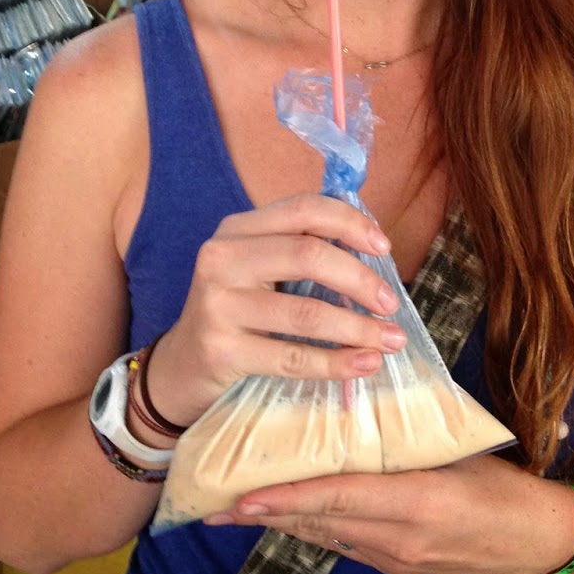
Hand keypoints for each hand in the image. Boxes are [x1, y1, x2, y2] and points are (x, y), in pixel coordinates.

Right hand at [145, 194, 406, 429]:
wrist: (182, 365)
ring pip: (305, 313)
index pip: (303, 209)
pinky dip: (337, 362)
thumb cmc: (237, 310)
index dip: (350, 223)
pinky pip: (293, 357)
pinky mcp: (221, 350)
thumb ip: (302, 248)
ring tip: (391, 340)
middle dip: (360, 280)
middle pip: (308, 255)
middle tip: (391, 304)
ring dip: (359, 328)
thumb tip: (375, 250)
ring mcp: (218, 305)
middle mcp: (222, 258)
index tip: (384, 247)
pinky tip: (365, 363)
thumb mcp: (258, 267)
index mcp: (238, 228)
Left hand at [205, 453, 573, 573]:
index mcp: (418, 502)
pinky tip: (297, 516)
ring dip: (287, 523)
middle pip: (321, 523)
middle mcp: (400, 539)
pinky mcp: (403, 570)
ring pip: (329, 537)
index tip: (241, 496)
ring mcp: (399, 560)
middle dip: (268, 515)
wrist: (547, 544)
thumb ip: (412, 437)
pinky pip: (349, 547)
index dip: (287, 498)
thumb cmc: (511, 487)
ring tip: (241, 508)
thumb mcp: (463, 453)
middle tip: (216, 506)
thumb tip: (363, 402)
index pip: (338, 498)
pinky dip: (319, 529)